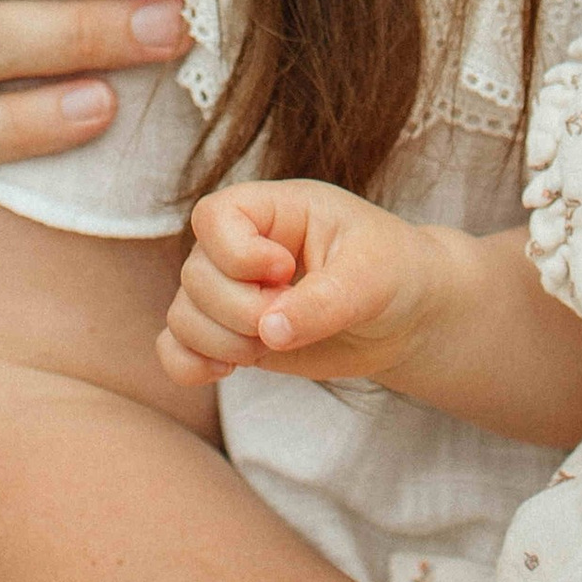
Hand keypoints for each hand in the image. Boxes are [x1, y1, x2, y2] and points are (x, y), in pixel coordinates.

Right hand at [157, 180, 451, 391]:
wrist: (405, 317)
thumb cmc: (393, 273)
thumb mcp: (371, 277)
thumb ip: (323, 301)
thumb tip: (268, 332)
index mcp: (274, 209)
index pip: (215, 216)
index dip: (238, 253)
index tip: (288, 271)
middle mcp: (241, 246)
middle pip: (195, 275)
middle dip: (240, 312)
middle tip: (292, 322)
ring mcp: (231, 291)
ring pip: (183, 315)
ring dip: (221, 342)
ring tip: (272, 345)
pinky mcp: (229, 334)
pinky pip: (176, 348)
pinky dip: (188, 365)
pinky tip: (227, 371)